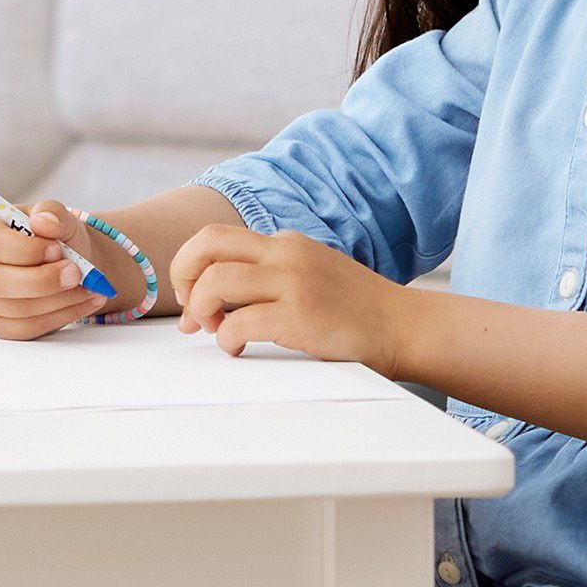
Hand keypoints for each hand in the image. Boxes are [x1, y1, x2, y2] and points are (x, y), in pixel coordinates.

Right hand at [0, 198, 136, 341]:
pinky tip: (85, 301)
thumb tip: (43, 221)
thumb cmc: (53, 237)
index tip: (56, 249)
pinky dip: (62, 315)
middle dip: (42, 280)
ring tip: (90, 286)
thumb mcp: (57, 216)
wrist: (67, 262)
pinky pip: (28, 328)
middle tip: (76, 272)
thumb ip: (52, 212)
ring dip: (59, 299)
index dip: (23, 249)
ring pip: (15, 308)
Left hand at [170, 224, 404, 370]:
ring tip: (217, 331)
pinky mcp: (299, 316)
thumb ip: (272, 276)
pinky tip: (238, 349)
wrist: (404, 327)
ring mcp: (293, 283)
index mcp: (286, 242)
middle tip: (190, 312)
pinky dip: (226, 340)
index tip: (192, 298)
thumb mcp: (312, 274)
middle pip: (206, 244)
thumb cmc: (359, 311)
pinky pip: (237, 323)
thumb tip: (219, 296)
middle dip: (182, 277)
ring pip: (215, 281)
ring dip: (202, 310)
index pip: (216, 237)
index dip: (190, 266)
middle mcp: (286, 254)